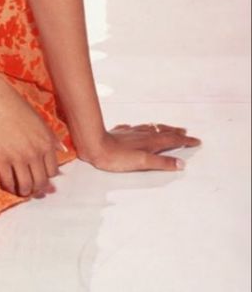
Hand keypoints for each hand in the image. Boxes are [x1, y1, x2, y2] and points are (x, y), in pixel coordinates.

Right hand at [0, 67, 65, 197]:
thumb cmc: (17, 106)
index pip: (53, 172)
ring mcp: (18, 157)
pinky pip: (8, 181)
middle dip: (37, 189)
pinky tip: (8, 185)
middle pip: (41, 182)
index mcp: (47, 143)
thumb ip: (52, 138)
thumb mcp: (40, 120)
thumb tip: (62, 151)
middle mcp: (35, 153)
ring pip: (26, 186)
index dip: (47, 177)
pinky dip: (9, 187)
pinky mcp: (2, 158)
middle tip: (32, 189)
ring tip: (21, 190)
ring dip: (24, 191)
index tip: (41, 177)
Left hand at [82, 122, 201, 171]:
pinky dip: (143, 128)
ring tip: (168, 128)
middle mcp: (143, 135)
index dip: (185, 141)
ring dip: (162, 128)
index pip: (172, 140)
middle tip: (186, 133)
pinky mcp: (121, 133)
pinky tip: (138, 128)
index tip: (196, 141)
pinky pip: (136, 128)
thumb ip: (161, 163)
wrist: (95, 145)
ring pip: (151, 128)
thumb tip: (180, 164)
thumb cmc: (117, 157)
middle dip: (176, 133)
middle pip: (163, 132)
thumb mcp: (143, 162)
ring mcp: (131, 133)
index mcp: (150, 142)